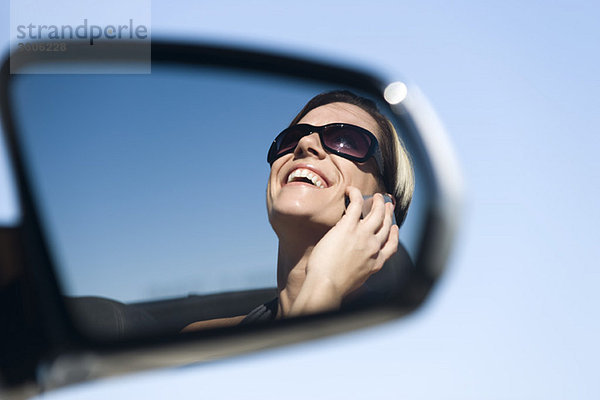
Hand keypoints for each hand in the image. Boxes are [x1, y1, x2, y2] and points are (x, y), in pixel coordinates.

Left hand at [288, 186, 398, 315]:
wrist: (327, 285)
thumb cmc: (334, 287)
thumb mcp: (355, 281)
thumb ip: (359, 270)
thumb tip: (352, 267)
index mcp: (376, 262)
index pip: (391, 246)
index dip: (394, 235)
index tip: (394, 228)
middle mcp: (374, 247)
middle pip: (385, 225)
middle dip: (387, 213)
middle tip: (386, 205)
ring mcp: (363, 234)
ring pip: (376, 213)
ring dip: (378, 202)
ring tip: (376, 196)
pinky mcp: (349, 226)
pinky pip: (357, 204)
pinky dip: (356, 195)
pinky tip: (352, 190)